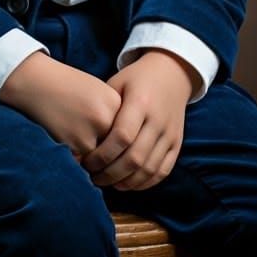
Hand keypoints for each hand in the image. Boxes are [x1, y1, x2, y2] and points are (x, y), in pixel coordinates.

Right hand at [0, 51, 121, 157]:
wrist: (36, 80)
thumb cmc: (65, 86)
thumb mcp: (96, 92)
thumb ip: (111, 115)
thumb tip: (120, 150)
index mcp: (115, 102)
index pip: (124, 134)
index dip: (114, 140)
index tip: (102, 138)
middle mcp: (107, 117)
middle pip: (114, 149)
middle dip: (104, 154)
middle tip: (87, 144)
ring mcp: (92, 131)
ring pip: (98, 160)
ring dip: (88, 158)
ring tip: (72, 137)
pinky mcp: (75, 144)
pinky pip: (81, 163)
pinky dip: (73, 157)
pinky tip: (63, 138)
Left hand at [80, 50, 196, 191]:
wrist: (171, 73)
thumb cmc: (136, 79)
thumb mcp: (117, 84)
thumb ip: (103, 110)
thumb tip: (80, 142)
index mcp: (141, 102)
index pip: (121, 136)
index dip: (102, 155)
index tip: (86, 161)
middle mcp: (158, 120)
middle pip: (135, 158)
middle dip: (110, 174)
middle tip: (93, 177)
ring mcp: (170, 134)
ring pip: (149, 169)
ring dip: (126, 182)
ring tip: (107, 182)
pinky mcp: (177, 144)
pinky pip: (162, 171)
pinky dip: (144, 183)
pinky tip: (127, 183)